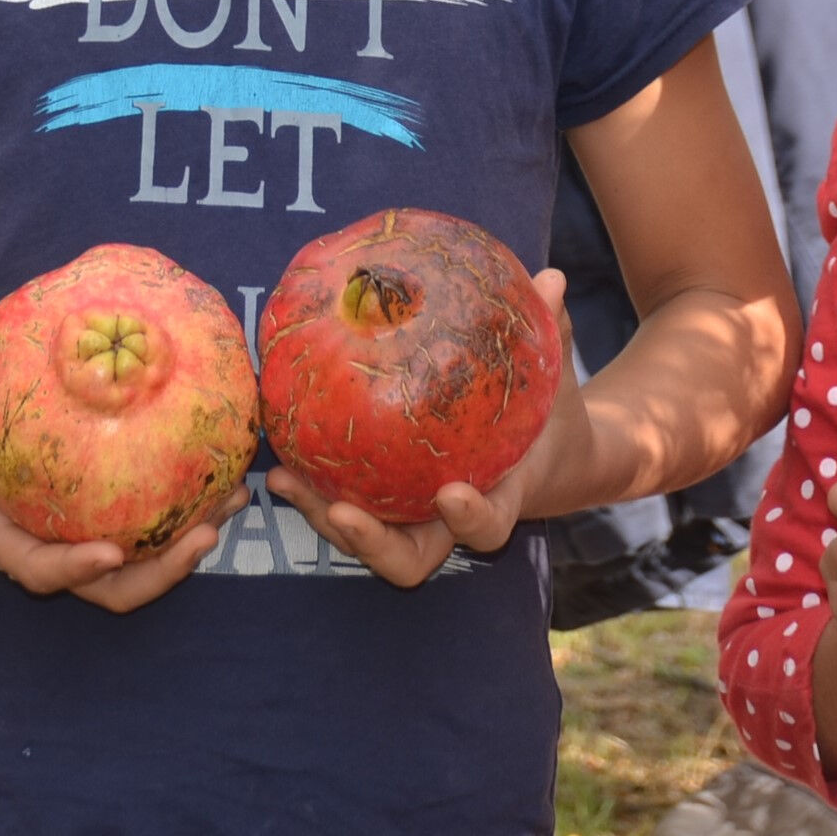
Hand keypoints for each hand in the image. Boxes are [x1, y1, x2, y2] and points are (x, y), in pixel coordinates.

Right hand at [0, 312, 246, 612]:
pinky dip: (185, 519)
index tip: (112, 550)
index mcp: (2, 539)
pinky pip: (146, 539)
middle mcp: (46, 552)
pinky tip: (223, 480)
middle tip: (206, 533)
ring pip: (139, 571)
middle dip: (162, 571)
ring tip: (233, 498)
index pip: (40, 569)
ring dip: (188, 547)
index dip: (76, 568)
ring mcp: (76, 547)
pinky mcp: (97, 530)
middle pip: (110, 588)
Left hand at [266, 268, 582, 588]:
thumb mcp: (556, 375)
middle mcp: (451, 521)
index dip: (469, 520)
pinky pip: (348, 506)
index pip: (486, 526)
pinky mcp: (388, 505)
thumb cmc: (551, 414)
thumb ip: (552, 330)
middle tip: (341, 509)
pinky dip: (313, 492)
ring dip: (323, 518)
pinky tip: (280, 459)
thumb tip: (553, 276)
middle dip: (372, 543)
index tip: (449, 494)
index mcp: (501, 498)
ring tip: (285, 479)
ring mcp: (416, 519)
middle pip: (409, 558)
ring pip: (367, 541)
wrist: (547, 458)